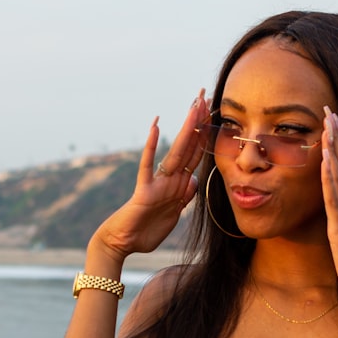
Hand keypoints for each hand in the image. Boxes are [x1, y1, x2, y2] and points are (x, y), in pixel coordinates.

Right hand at [90, 90, 209, 263]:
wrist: (123, 244)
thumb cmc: (146, 230)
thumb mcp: (174, 213)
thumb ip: (185, 196)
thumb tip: (195, 181)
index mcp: (180, 184)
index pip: (197, 153)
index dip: (207, 133)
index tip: (213, 111)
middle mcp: (170, 179)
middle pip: (189, 145)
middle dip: (198, 120)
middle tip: (205, 93)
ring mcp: (157, 182)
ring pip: (176, 151)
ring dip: (186, 128)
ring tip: (194, 104)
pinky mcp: (143, 191)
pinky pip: (147, 165)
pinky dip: (151, 147)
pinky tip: (156, 127)